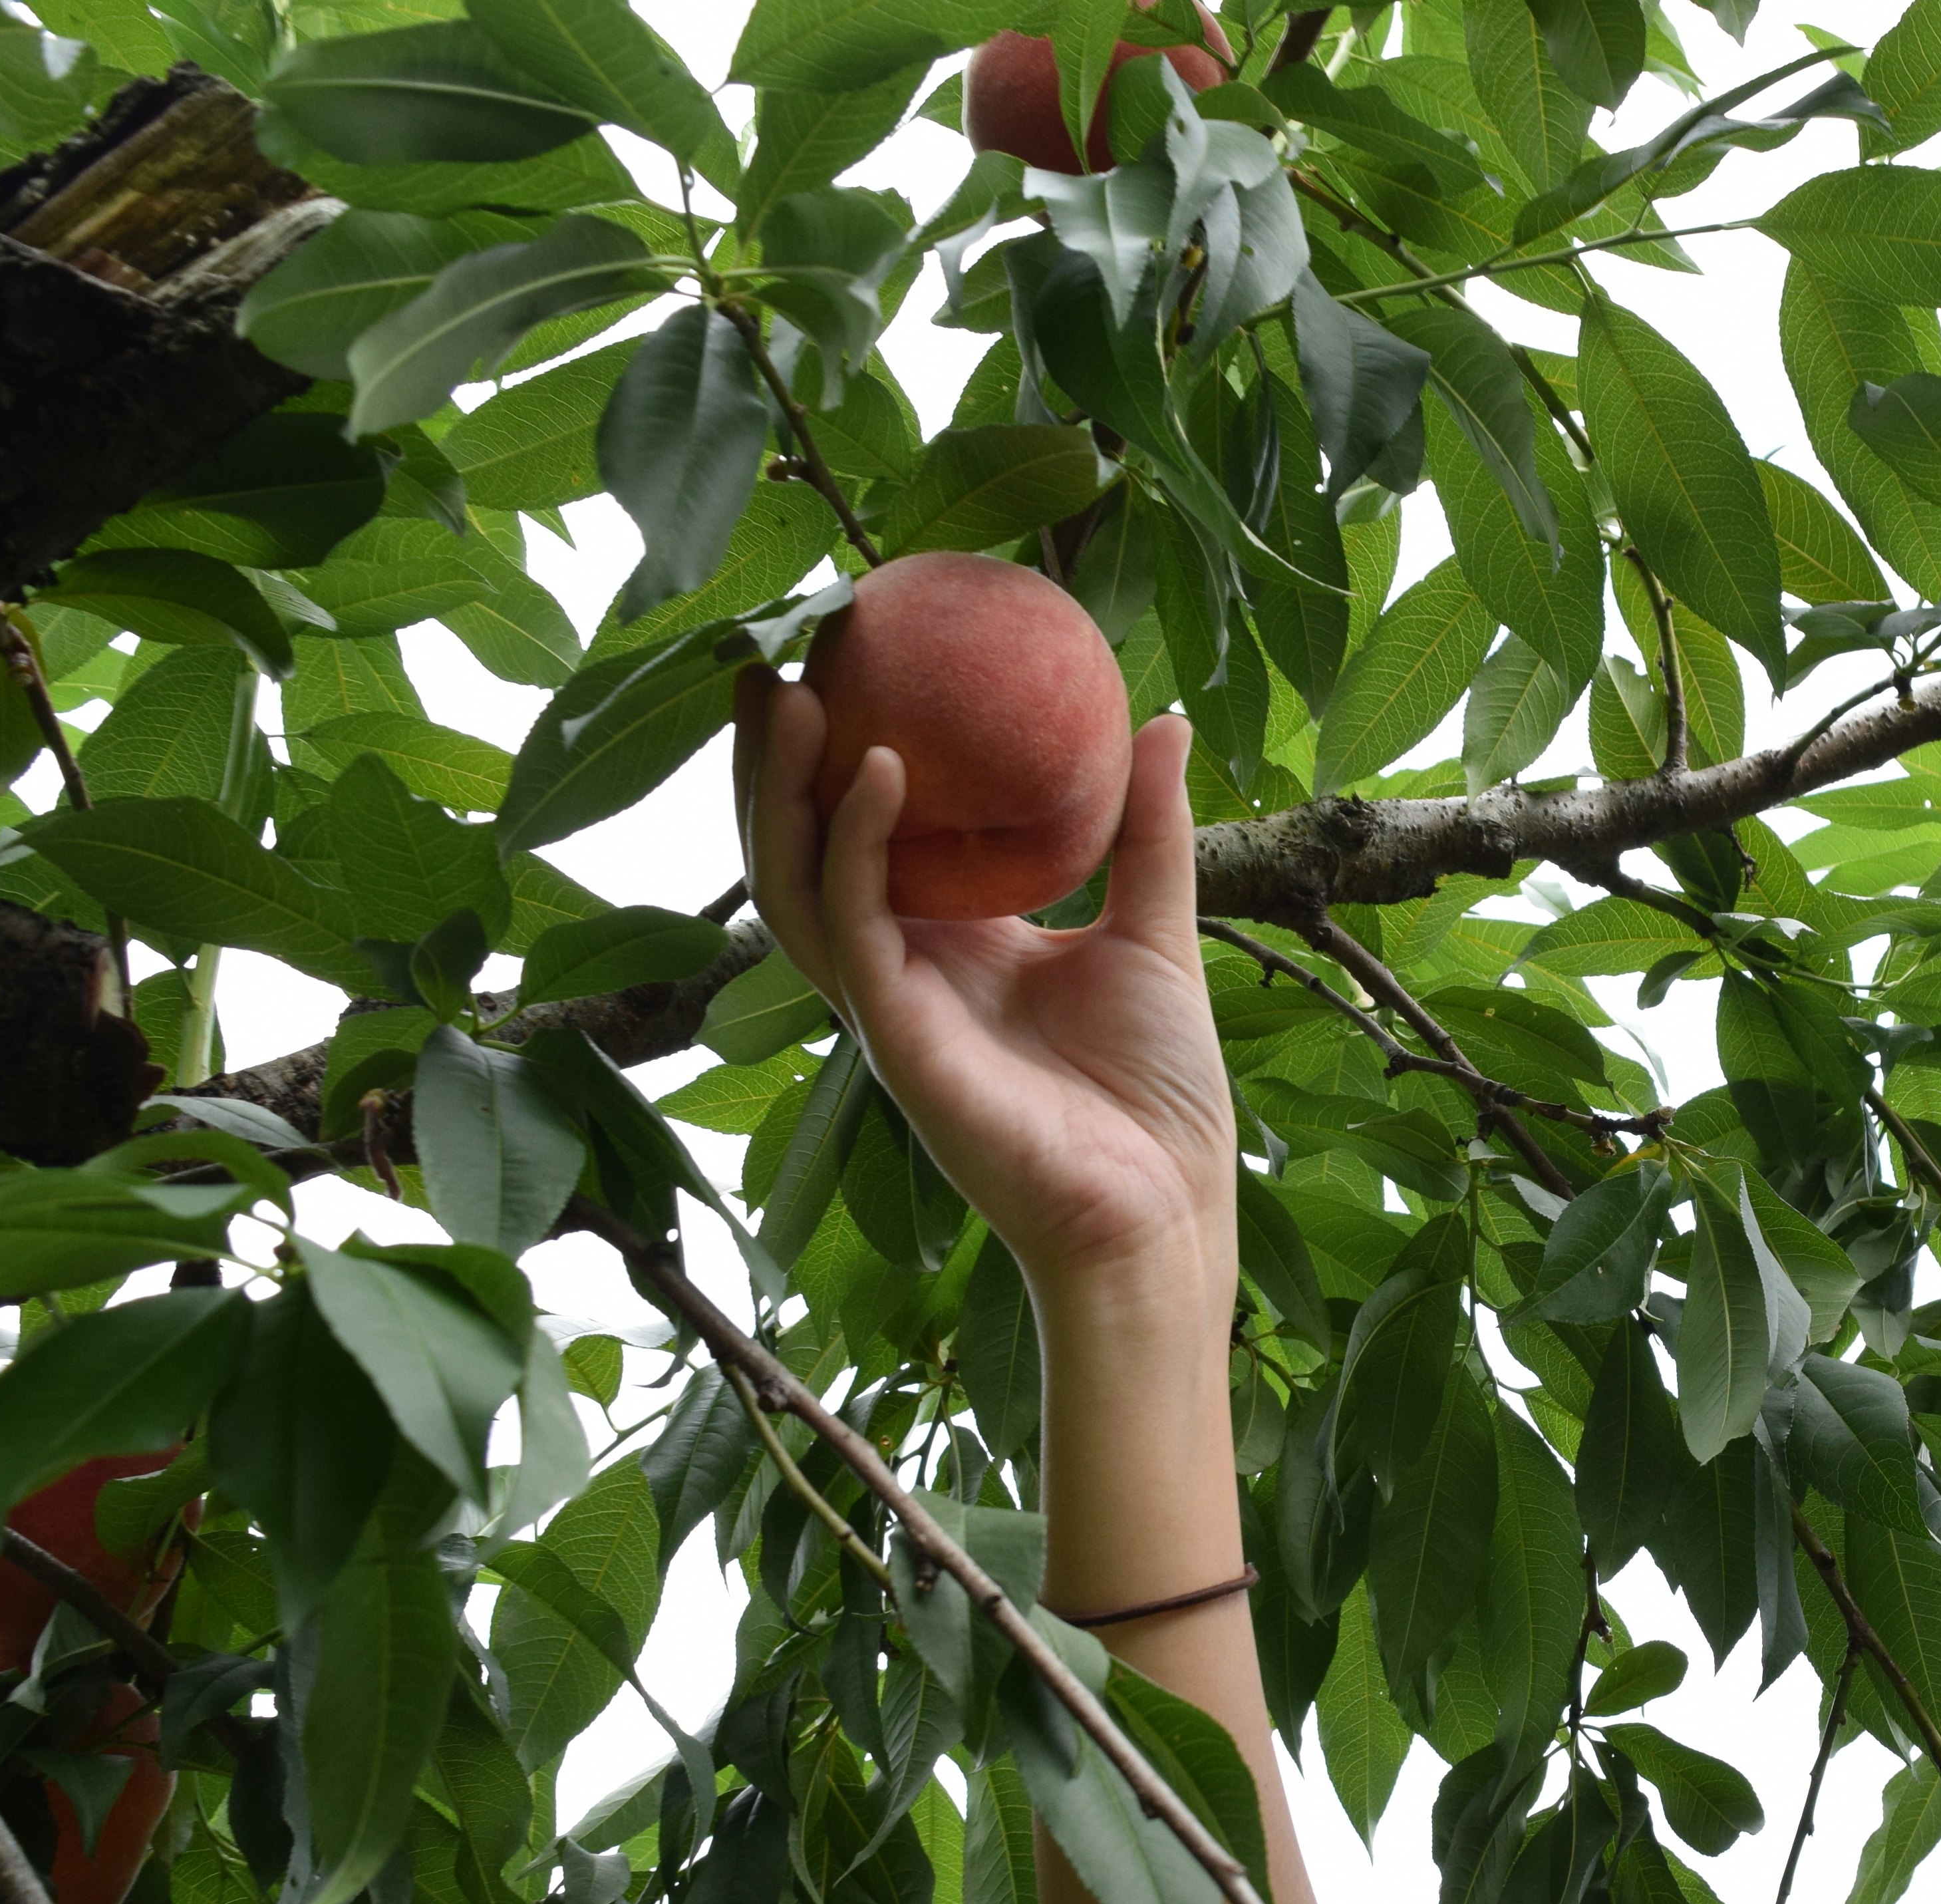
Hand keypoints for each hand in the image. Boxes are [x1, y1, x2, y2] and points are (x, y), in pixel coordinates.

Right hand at [737, 672, 1232, 1315]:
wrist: (1165, 1212)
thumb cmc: (1159, 1097)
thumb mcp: (1157, 934)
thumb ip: (1148, 833)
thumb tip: (1157, 723)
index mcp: (949, 945)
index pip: (863, 835)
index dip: (838, 753)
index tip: (843, 658)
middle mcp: (902, 971)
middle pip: (799, 850)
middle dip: (775, 760)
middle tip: (781, 655)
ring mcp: (889, 1007)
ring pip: (794, 884)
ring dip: (786, 787)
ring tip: (798, 688)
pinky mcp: (899, 1039)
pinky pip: (856, 927)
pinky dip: (858, 843)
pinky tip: (881, 768)